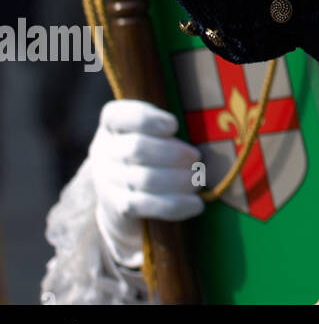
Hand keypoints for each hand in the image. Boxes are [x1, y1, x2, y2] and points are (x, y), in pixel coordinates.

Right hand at [89, 99, 203, 268]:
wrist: (124, 200)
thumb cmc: (152, 153)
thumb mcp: (154, 133)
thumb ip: (169, 130)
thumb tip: (208, 134)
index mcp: (113, 124)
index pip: (120, 115)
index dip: (148, 120)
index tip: (173, 126)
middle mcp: (104, 150)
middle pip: (137, 149)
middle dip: (173, 154)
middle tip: (197, 158)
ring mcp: (107, 180)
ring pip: (144, 179)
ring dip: (179, 180)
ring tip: (198, 180)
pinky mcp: (116, 207)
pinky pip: (146, 205)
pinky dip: (175, 205)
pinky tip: (196, 204)